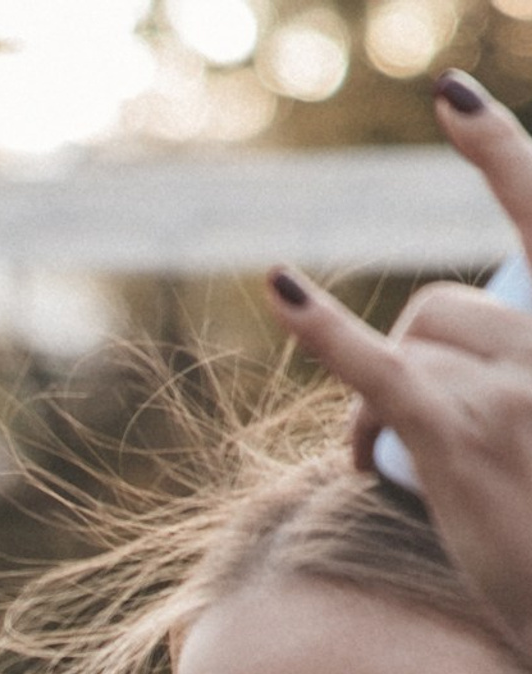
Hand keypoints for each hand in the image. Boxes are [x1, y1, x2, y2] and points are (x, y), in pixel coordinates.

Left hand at [269, 72, 531, 653]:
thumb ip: (517, 372)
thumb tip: (437, 372)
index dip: (497, 149)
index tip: (447, 95)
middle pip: (442, 306)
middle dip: (408, 362)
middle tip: (400, 437)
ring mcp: (517, 385)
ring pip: (407, 343)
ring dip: (378, 400)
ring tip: (383, 466)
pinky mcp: (460, 435)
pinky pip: (377, 368)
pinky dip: (322, 328)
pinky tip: (278, 288)